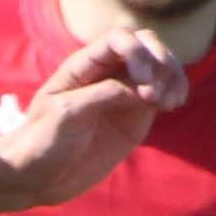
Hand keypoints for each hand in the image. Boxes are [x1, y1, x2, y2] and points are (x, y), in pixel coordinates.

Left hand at [0, 30, 177, 205]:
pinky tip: (174, 104)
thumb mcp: (66, 114)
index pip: (119, 39)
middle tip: (155, 96)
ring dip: (172, 76)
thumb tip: (141, 90)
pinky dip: (176, 91)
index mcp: (83, 65)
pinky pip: (164, 92)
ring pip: (160, 66)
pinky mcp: (136, 115)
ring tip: (169, 103)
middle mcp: (106, 73)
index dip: (137, 51)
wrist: (39, 176)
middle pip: (145, 44)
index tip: (143, 80)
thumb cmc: (43, 142)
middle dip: (160, 60)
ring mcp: (123, 93)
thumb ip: (103, 95)